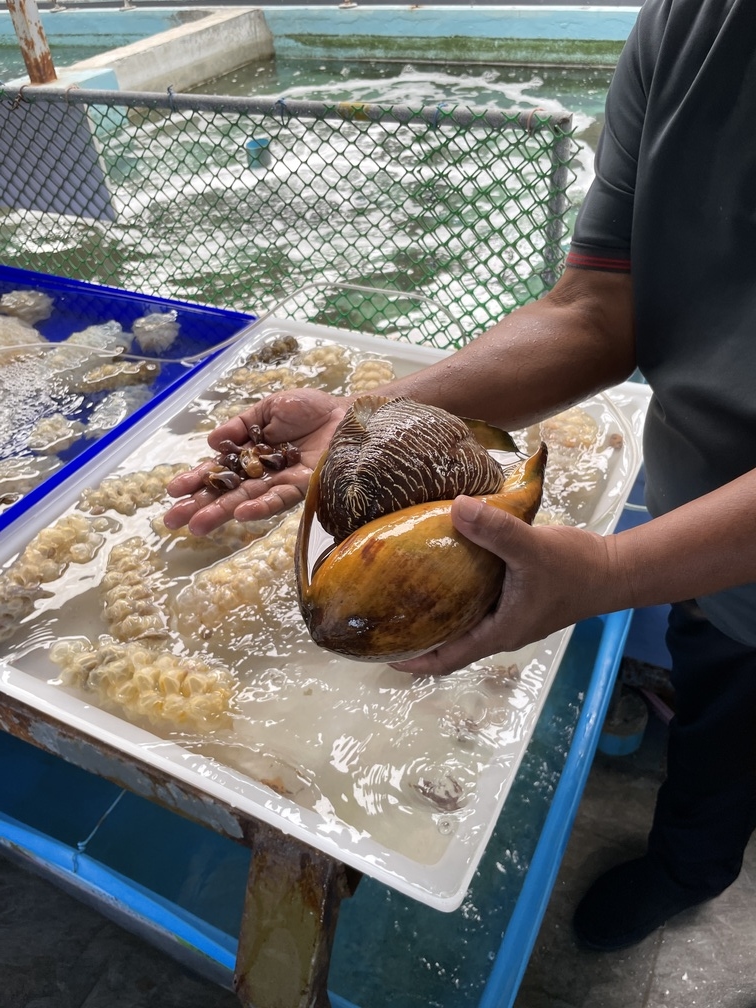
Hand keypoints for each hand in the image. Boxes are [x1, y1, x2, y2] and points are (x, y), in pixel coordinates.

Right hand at [164, 388, 349, 534]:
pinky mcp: (305, 486)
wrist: (348, 413)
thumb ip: (240, 424)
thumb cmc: (310, 409)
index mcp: (250, 453)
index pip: (218, 469)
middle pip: (227, 491)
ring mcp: (282, 481)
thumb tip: (212, 442)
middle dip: (200, 505)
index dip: (196, 479)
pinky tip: (241, 514)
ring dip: (222, 513)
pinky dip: (261, 506)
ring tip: (198, 525)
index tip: (173, 492)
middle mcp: (263, 472)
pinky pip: (281, 498)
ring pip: (247, 499)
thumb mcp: (268, 408)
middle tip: (172, 521)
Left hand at [391, 495, 617, 675]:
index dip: (413, 661)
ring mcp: (508, 613)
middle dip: (415, 634)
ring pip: (461, 620)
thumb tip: (455, 508)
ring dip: (435, 610)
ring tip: (401, 588)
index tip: (380, 652)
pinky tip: (440, 564)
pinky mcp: (515, 596)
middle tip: (380, 614)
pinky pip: (475, 599)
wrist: (613, 568)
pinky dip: (455, 589)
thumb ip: (495, 530)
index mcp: (498, 633)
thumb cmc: (575, 568)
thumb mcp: (531, 548)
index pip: (446, 660)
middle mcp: (499, 629)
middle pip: (448, 642)